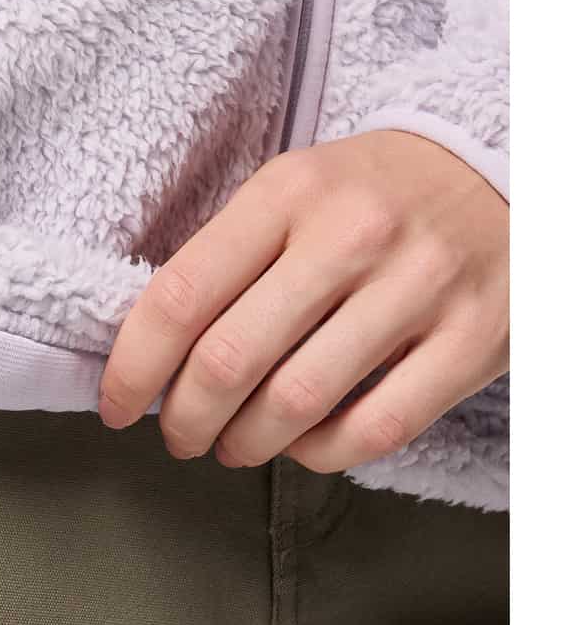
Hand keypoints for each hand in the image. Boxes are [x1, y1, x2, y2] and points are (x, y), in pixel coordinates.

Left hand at [99, 130, 508, 473]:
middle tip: (178, 437)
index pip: (181, 296)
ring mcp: (418, 288)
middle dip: (185, 419)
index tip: (117, 405)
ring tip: (233, 447)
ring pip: (296, 403)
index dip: (133, 367)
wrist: (508, 170)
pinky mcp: (474, 340)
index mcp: (287, 193)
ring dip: (246, 444)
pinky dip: (321, 454)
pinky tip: (302, 446)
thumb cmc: (373, 193)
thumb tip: (151, 349)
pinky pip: (375, 428)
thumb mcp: (295, 190)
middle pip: (229, 360)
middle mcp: (350, 236)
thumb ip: (228, 257)